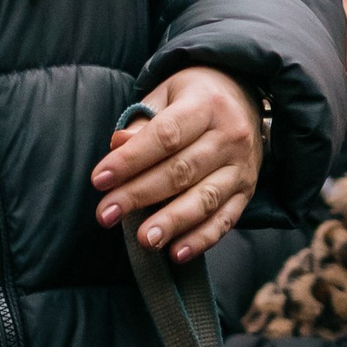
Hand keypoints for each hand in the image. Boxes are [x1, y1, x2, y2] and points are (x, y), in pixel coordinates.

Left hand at [93, 66, 264, 261]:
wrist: (246, 98)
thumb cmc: (195, 98)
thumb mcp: (167, 94)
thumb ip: (142, 121)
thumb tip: (118, 144)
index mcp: (206, 105)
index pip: (165, 136)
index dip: (131, 160)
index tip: (99, 180)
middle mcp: (230, 136)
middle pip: (181, 171)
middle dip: (139, 195)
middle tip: (107, 214)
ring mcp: (241, 167)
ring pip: (204, 199)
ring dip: (172, 222)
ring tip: (144, 240)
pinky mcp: (247, 192)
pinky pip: (225, 220)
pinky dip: (201, 239)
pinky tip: (177, 253)